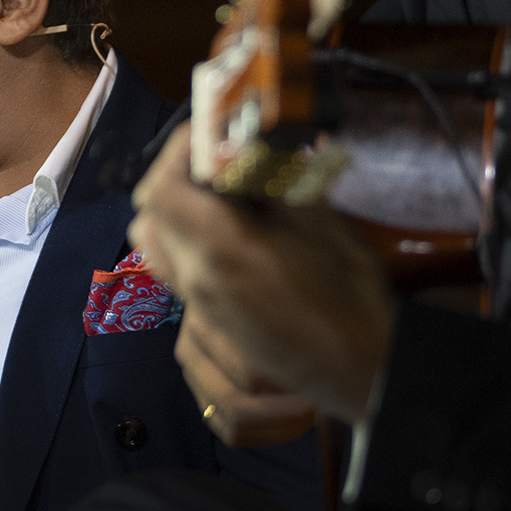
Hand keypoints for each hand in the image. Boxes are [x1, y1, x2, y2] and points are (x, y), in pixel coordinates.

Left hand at [131, 123, 390, 422]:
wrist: (362, 375)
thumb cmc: (351, 300)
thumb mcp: (322, 226)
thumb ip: (280, 181)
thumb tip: (260, 145)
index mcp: (220, 250)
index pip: (160, 188)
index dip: (176, 152)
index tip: (207, 134)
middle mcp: (195, 278)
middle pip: (148, 213)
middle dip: (172, 177)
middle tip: (212, 161)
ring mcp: (197, 306)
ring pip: (154, 245)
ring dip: (173, 211)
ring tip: (217, 196)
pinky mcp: (208, 323)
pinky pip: (173, 270)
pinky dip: (184, 241)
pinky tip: (228, 234)